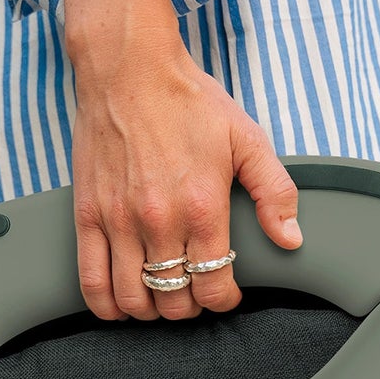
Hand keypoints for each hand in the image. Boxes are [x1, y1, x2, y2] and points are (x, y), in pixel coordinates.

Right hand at [68, 30, 303, 320]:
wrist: (128, 67)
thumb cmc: (187, 100)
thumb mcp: (247, 139)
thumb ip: (274, 192)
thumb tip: (291, 239)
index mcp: (202, 207)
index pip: (214, 286)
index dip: (224, 300)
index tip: (225, 293)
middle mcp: (160, 220)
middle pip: (174, 300)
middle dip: (189, 307)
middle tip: (194, 293)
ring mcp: (119, 220)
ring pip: (134, 299)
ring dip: (151, 310)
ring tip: (161, 297)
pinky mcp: (88, 215)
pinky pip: (91, 280)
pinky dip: (106, 304)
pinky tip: (121, 304)